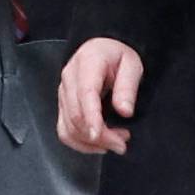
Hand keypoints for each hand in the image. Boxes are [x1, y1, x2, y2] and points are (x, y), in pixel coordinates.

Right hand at [57, 38, 143, 155]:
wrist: (102, 50)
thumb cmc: (117, 56)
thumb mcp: (132, 65)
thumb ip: (127, 87)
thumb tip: (125, 111)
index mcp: (87, 64)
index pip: (85, 94)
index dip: (91, 117)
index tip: (99, 135)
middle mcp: (69, 79)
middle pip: (76, 115)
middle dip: (99, 136)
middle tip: (122, 144)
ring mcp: (63, 93)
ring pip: (68, 127)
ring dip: (91, 142)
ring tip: (116, 142)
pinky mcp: (62, 105)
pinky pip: (64, 130)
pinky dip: (80, 143)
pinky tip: (98, 144)